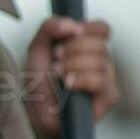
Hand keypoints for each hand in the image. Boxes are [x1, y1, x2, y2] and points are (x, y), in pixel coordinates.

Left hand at [24, 18, 118, 138]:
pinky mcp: (107, 98)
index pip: (102, 29)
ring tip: (56, 74)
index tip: (69, 36)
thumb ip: (49, 28)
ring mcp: (107, 80)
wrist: (32, 113)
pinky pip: (100, 81)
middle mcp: (102, 62)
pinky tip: (67, 84)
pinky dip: (81, 79)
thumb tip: (73, 25)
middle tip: (55, 60)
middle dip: (72, 49)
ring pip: (101, 62)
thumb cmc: (37, 83)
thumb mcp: (37, 50)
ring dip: (72, 65)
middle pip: (100, 44)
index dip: (87, 28)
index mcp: (89, 48)